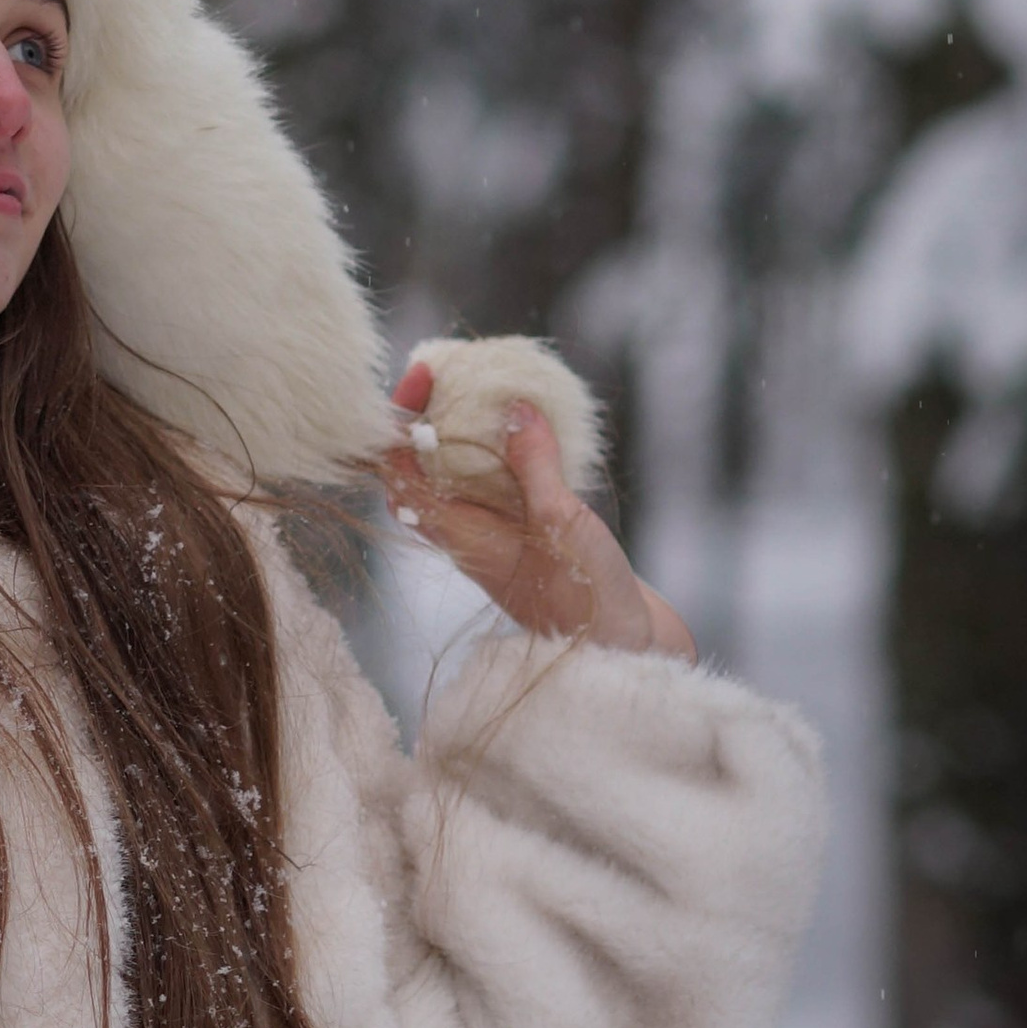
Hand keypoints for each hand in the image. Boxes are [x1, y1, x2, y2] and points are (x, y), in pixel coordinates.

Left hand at [382, 362, 694, 660]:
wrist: (626, 656)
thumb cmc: (586, 602)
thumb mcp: (560, 524)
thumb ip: (533, 465)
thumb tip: (512, 410)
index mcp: (458, 535)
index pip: (399, 471)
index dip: (399, 421)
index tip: (423, 375)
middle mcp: (467, 535)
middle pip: (424, 467)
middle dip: (432, 417)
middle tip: (456, 371)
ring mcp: (497, 537)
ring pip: (463, 475)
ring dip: (471, 430)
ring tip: (495, 385)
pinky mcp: (530, 538)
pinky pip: (503, 484)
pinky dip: (511, 450)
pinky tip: (537, 425)